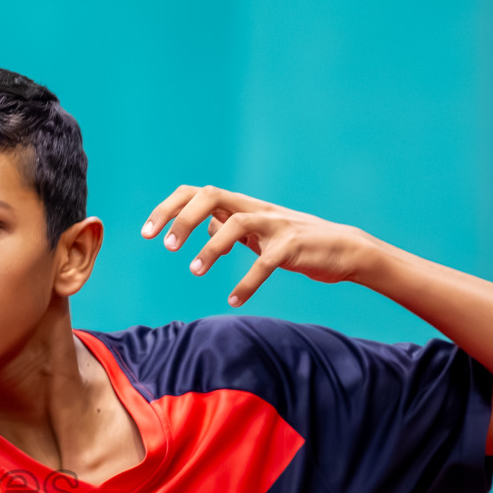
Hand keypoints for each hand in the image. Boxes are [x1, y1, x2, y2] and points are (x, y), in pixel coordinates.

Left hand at [141, 185, 380, 306]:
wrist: (345, 250)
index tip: (147, 233)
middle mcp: (256, 210)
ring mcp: (276, 226)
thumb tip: (200, 223)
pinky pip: (265, 262)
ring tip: (195, 271)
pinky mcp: (293, 247)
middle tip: (167, 247)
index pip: (198, 192)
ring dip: (211, 246)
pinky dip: (247, 282)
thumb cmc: (296, 243)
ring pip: (236, 223)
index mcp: (243, 206)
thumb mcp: (257, 232)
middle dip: (183, 218)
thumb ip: (229, 225)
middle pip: (212, 195)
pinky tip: (234, 299)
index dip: (169, 207)